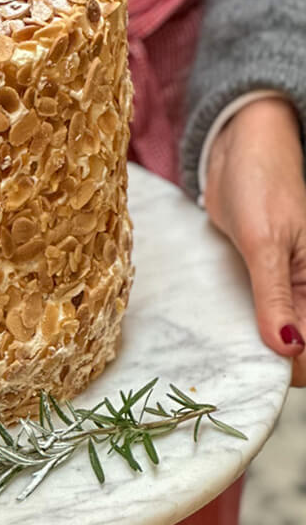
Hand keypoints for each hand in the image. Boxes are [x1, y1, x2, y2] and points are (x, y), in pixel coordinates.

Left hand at [205, 96, 305, 385]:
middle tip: (241, 366)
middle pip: (301, 345)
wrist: (236, 151)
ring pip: (280, 334)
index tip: (268, 372)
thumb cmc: (261, 182)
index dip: (297, 366)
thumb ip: (276, 297)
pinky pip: (260, 314)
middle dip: (278, 360)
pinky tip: (227, 335)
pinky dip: (247, 327)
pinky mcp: (263, 279)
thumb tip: (289, 348)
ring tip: (230, 355)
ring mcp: (287, 286)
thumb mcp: (267, 242)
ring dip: (259, 346)